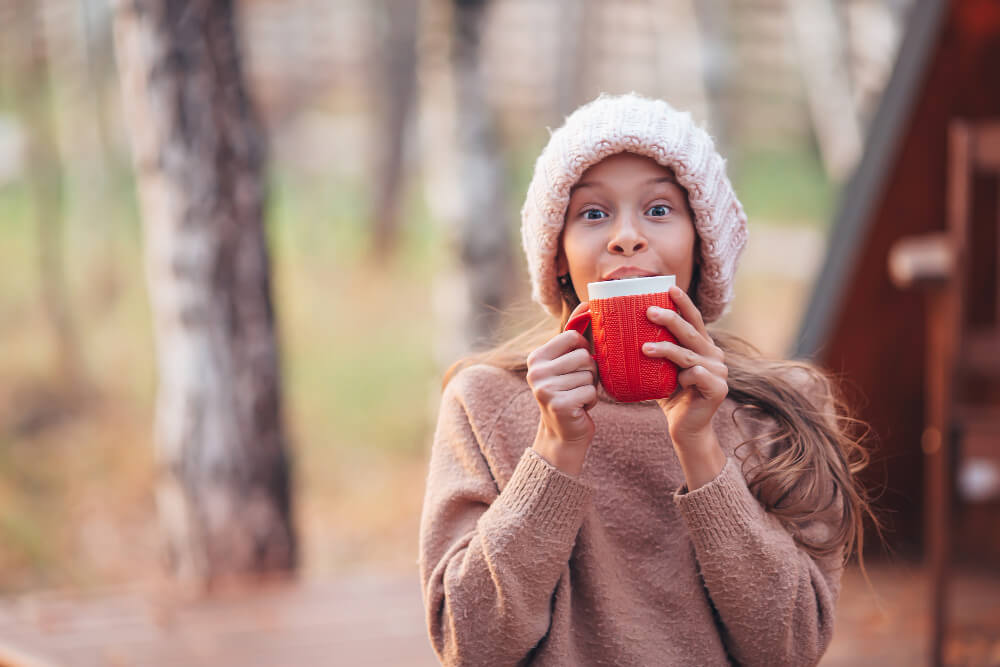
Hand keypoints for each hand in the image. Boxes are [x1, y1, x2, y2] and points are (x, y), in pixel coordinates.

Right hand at [526, 301, 598, 475]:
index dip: (583, 350)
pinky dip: (591, 400)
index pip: (573, 336)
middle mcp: (536, 371)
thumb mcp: (568, 362)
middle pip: (584, 356)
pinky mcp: (558, 404)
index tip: (576, 366)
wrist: (563, 433)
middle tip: (578, 385)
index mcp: (537, 357)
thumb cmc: (570, 392)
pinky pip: (590, 391)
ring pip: (589, 374)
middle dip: (590, 372)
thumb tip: (586, 302)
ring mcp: (545, 388)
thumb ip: (575, 334)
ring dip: (591, 387)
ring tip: (578, 396)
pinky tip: (580, 407)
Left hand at [643, 285, 728, 445]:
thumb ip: (651, 350)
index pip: (693, 319)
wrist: (684, 429)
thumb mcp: (659, 369)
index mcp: (702, 346)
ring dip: (666, 349)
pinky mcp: (719, 388)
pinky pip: (697, 375)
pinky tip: (677, 383)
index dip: (683, 303)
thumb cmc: (669, 395)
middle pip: (691, 331)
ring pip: (689, 354)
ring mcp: (719, 371)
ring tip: (644, 348)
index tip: (669, 287)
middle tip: (648, 311)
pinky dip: (683, 376)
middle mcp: (714, 355)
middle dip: (670, 318)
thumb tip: (616, 331)